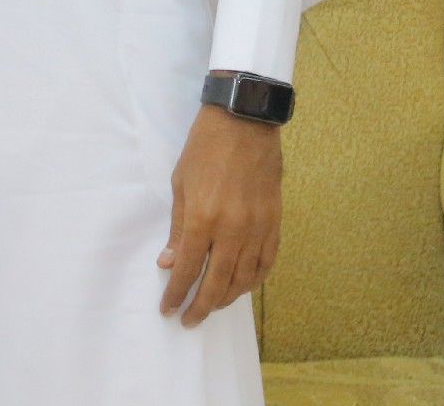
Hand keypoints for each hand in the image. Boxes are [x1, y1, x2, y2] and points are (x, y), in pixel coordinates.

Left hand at [157, 97, 282, 326]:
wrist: (244, 122)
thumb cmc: (204, 149)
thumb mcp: (180, 184)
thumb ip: (178, 227)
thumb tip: (169, 262)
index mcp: (203, 219)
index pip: (188, 269)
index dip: (177, 294)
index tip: (168, 310)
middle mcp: (232, 230)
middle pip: (217, 282)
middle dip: (200, 306)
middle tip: (189, 319)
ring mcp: (257, 228)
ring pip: (245, 278)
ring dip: (227, 297)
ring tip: (212, 305)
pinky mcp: (275, 222)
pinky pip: (267, 262)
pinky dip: (255, 280)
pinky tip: (243, 286)